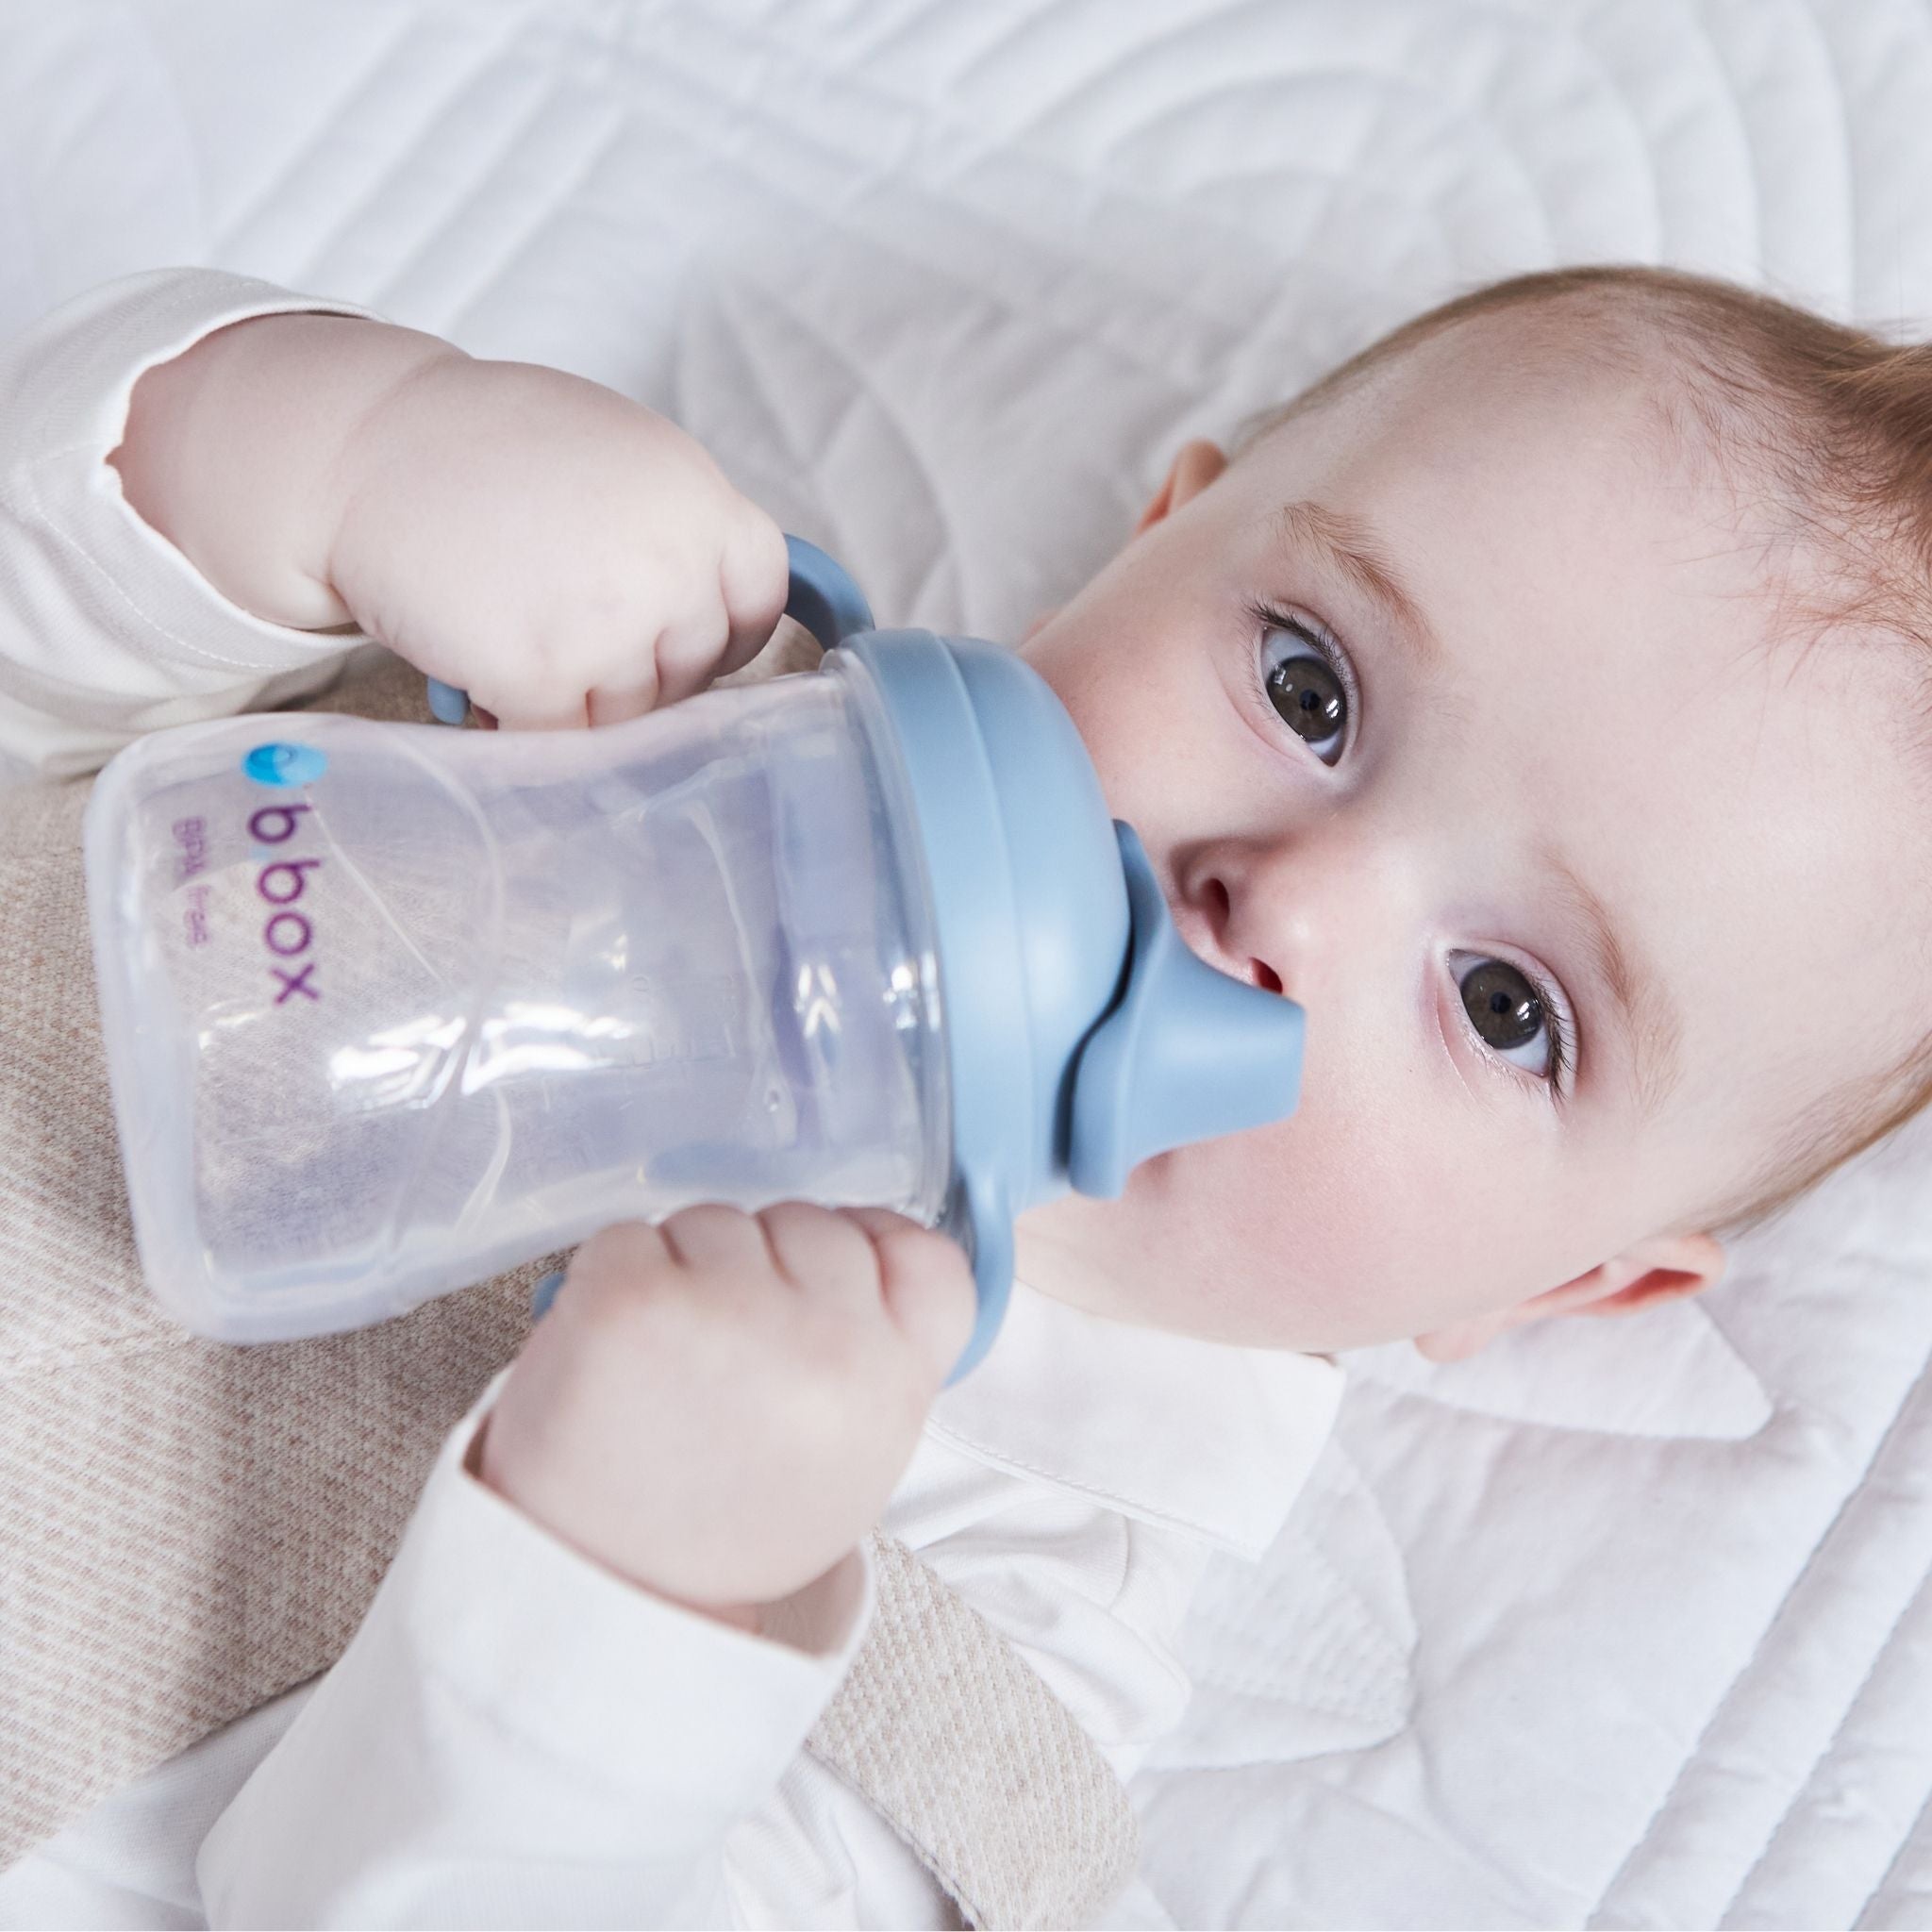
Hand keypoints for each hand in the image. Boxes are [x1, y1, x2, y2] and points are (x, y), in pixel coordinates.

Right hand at [325, 349, 788, 727]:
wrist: (368, 447)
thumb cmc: (490, 447)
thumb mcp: (621, 453)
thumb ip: (678, 530)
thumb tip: (718, 615)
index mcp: (698, 501)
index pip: (759, 603)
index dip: (721, 632)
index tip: (678, 638)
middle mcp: (669, 565)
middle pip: (691, 670)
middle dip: (638, 669)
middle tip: (569, 634)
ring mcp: (607, 625)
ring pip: (630, 717)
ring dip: (580, 701)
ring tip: (522, 642)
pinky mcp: (540, 674)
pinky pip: (563, 740)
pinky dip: (527, 725)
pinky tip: (494, 683)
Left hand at [475, 1203, 976, 1628]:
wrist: (605, 1593)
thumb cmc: (724, 1520)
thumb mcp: (852, 1460)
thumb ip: (876, 1357)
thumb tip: (862, 1251)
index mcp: (892, 1384)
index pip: (925, 1256)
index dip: (875, 1244)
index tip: (825, 1274)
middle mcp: (828, 1342)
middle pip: (812, 1222)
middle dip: (763, 1264)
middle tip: (724, 1351)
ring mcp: (732, 1311)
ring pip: (719, 1221)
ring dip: (686, 1270)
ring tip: (667, 1364)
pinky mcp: (634, 1299)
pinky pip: (630, 1238)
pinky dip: (610, 1280)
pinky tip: (615, 1354)